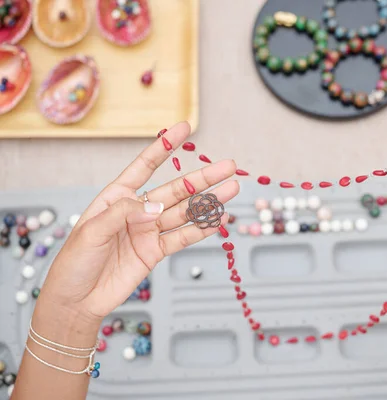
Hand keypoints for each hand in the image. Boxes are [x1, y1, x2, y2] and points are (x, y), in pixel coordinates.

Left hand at [37, 122, 239, 324]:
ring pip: (185, 212)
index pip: (145, 166)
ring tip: (232, 190)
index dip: (165, 146)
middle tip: (229, 166)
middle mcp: (138, 210)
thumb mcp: (92, 231)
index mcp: (117, 197)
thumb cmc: (74, 262)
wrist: (76, 300)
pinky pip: (183, 238)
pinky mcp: (156, 253)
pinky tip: (219, 220)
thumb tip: (157, 208)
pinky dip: (202, 230)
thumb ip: (125, 213)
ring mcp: (150, 231)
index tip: (184, 128)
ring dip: (210, 203)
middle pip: (176, 189)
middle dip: (203, 177)